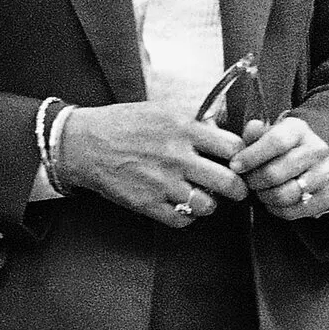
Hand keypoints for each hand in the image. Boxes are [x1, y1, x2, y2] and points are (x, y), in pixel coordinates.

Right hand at [56, 101, 246, 226]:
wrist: (85, 144)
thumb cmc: (125, 123)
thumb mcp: (163, 109)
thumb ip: (195, 119)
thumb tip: (224, 123)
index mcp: (184, 128)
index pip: (233, 147)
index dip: (244, 156)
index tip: (242, 161)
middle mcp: (177, 157)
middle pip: (229, 182)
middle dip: (239, 188)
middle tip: (237, 188)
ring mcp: (162, 183)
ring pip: (208, 206)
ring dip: (211, 203)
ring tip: (205, 195)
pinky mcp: (147, 204)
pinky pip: (182, 220)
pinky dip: (187, 216)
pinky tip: (182, 205)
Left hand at [230, 115, 328, 220]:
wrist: (308, 162)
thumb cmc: (279, 148)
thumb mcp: (266, 134)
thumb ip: (255, 133)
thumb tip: (252, 128)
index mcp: (300, 130)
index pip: (276, 142)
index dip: (251, 156)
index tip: (235, 166)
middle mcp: (317, 150)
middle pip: (277, 173)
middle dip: (254, 180)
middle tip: (246, 181)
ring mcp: (325, 175)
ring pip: (285, 195)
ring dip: (264, 196)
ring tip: (259, 190)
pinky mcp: (326, 197)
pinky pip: (293, 211)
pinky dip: (276, 209)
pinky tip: (271, 200)